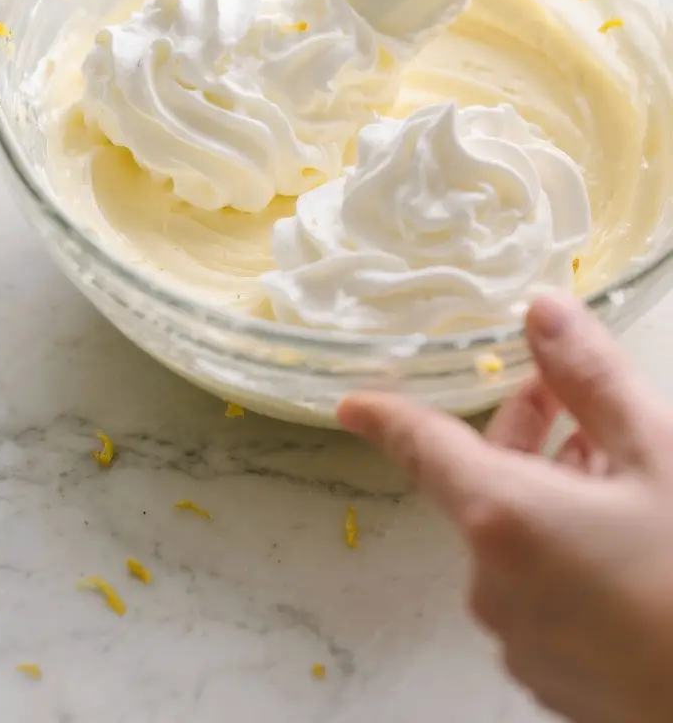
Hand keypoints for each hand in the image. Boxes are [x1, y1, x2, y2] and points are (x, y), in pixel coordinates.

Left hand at [339, 293, 672, 722]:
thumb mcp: (659, 452)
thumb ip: (592, 377)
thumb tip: (542, 313)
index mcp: (504, 519)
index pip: (424, 448)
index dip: (388, 417)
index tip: (353, 403)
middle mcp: (495, 585)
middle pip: (484, 486)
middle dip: (522, 433)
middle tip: (569, 394)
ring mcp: (526, 644)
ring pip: (520, 541)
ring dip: (554, 491)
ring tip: (617, 462)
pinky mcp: (560, 682)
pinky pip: (544, 595)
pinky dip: (567, 552)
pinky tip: (627, 535)